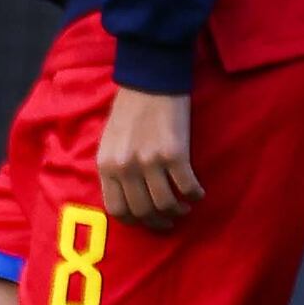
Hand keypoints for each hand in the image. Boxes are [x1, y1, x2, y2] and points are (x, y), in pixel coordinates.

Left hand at [98, 85, 200, 227]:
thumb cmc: (130, 111)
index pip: (116, 209)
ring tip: (184, 207)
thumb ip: (114, 169)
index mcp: (105, 166)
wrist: (150, 82)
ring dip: (178, 210)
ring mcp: (148, 162)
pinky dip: (195, 195)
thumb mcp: (110, 143)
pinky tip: (198, 193)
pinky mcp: (174, 154)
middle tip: (170, 220)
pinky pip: (187, 186)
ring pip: (165, 204)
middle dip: (159, 221)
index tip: (147, 221)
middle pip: (142, 211)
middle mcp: (124, 168)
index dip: (134, 221)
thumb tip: (126, 196)